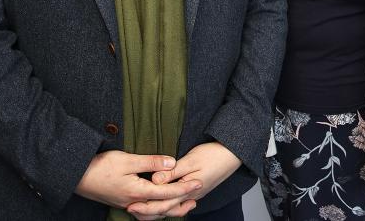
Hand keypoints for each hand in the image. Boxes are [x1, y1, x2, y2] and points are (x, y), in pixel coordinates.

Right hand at [75, 150, 201, 211]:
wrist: (77, 176)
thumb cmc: (101, 166)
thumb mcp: (127, 160)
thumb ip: (151, 162)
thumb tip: (172, 163)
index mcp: (138, 192)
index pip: (167, 192)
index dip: (184, 187)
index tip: (199, 182)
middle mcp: (134, 202)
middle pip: (163, 207)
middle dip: (181, 202)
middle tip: (197, 197)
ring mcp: (128, 204)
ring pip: (154, 212)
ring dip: (170, 208)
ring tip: (184, 203)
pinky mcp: (123, 202)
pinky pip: (145, 210)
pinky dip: (157, 209)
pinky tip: (160, 204)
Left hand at [126, 142, 241, 218]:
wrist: (233, 154)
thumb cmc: (213, 154)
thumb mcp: (191, 160)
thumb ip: (173, 172)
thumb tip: (154, 180)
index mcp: (188, 190)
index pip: (163, 204)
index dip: (146, 205)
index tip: (131, 204)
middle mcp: (190, 196)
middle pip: (166, 210)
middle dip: (148, 211)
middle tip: (131, 209)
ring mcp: (194, 194)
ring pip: (172, 208)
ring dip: (157, 211)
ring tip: (142, 209)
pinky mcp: (196, 190)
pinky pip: (178, 203)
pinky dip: (167, 206)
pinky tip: (162, 202)